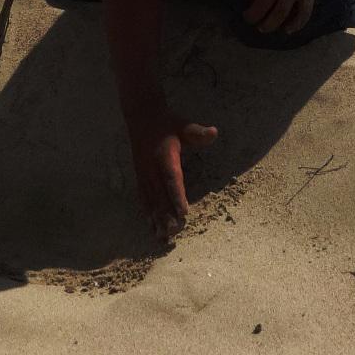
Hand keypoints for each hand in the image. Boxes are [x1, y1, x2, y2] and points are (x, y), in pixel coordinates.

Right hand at [127, 110, 217, 241]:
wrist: (142, 117)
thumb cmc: (168, 123)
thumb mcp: (184, 125)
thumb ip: (198, 132)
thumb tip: (214, 133)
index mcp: (165, 155)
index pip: (172, 178)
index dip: (177, 195)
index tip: (183, 212)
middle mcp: (152, 167)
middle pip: (160, 194)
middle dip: (166, 215)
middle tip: (173, 233)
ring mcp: (144, 174)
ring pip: (150, 200)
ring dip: (155, 219)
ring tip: (161, 237)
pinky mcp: (140, 177)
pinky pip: (143, 198)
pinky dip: (147, 213)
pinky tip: (150, 226)